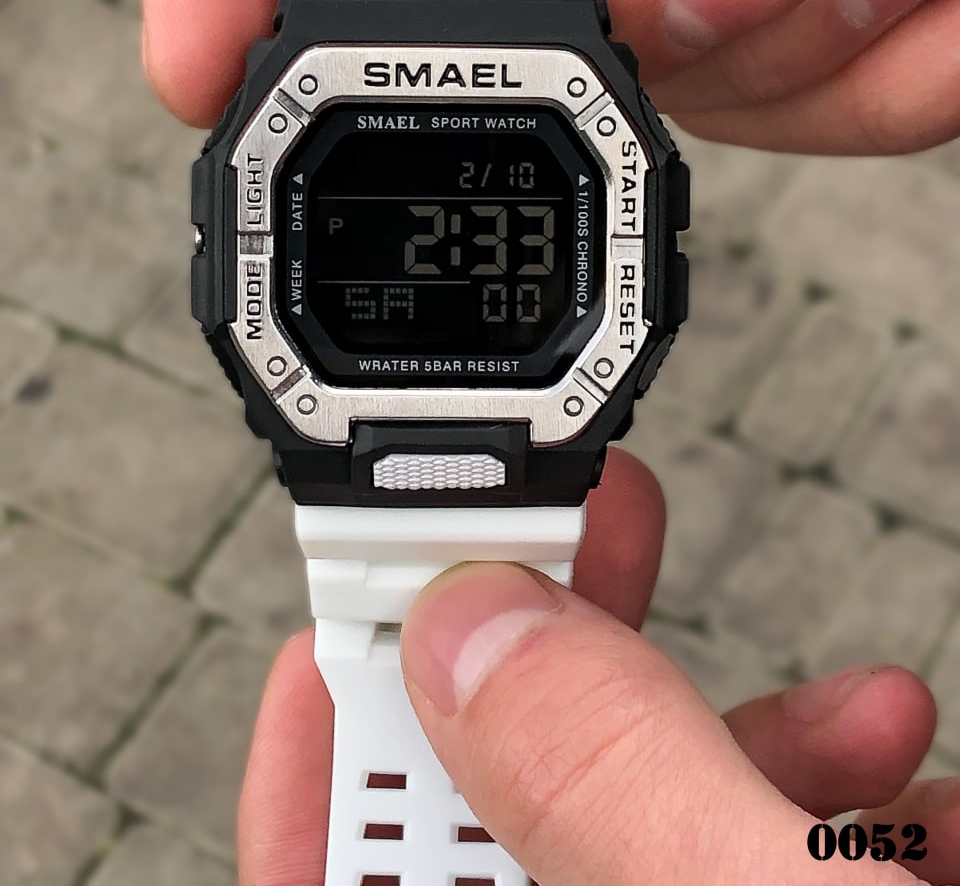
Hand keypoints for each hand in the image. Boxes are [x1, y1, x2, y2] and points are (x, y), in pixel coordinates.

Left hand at [237, 451, 957, 885]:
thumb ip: (615, 799)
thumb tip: (473, 639)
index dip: (324, 780)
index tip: (365, 631)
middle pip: (506, 851)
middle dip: (553, 694)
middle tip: (579, 560)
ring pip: (650, 849)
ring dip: (734, 745)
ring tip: (854, 710)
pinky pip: (764, 875)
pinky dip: (826, 807)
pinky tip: (911, 782)